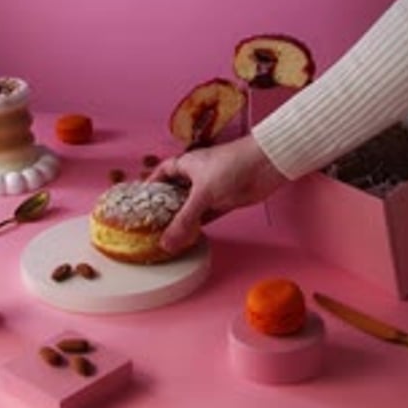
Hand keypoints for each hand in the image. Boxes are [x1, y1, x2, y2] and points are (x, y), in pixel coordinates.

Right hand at [150, 134, 286, 254]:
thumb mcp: (203, 194)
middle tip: (152, 226)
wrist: (266, 165)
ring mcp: (212, 189)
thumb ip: (185, 220)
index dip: (151, 185)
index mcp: (186, 165)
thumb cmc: (232, 166)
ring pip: (192, 207)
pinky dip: (200, 225)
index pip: (162, 173)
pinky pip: (208, 215)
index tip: (141, 201)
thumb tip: (167, 243)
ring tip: (169, 236)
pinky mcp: (225, 200)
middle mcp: (197, 176)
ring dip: (184, 220)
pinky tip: (192, 237)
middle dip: (166, 208)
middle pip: (176, 193)